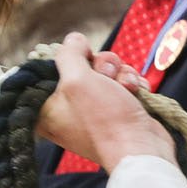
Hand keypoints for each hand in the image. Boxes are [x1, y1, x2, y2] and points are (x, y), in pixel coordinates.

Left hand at [37, 33, 174, 169]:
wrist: (141, 148)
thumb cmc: (105, 119)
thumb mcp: (77, 80)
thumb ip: (69, 54)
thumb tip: (74, 40)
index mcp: (45, 107)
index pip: (46, 69)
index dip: (66, 59)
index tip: (79, 61)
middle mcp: (65, 108)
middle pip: (80, 65)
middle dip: (100, 66)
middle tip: (106, 77)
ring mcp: (92, 109)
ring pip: (104, 71)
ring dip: (120, 73)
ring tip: (126, 89)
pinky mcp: (114, 109)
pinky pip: (120, 82)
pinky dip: (130, 83)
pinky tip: (137, 92)